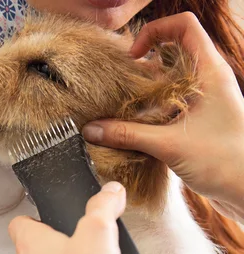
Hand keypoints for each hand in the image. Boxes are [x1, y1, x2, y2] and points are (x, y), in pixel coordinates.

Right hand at [83, 13, 243, 220]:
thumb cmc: (225, 162)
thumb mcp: (169, 145)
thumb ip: (128, 135)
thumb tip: (93, 130)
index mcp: (210, 72)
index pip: (183, 26)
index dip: (154, 32)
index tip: (133, 56)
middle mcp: (210, 81)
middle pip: (173, 54)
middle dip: (145, 67)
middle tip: (123, 84)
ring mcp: (207, 102)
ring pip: (173, 83)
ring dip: (148, 93)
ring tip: (126, 109)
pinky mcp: (203, 122)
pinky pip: (175, 107)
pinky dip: (155, 113)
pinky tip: (139, 129)